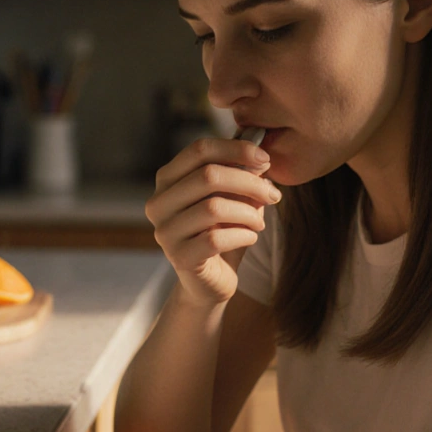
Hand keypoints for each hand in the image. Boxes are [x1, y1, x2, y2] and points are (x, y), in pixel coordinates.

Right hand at [145, 138, 280, 306]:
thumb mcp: (231, 198)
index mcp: (168, 180)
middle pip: (208, 176)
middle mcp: (158, 202)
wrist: (210, 281)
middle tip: (273, 194)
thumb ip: (239, 174)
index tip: (266, 160)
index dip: (236, 150)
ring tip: (260, 221)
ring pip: (214, 208)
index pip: (199, 150)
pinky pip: (216, 239)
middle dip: (249, 182)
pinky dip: (243, 235)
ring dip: (248, 213)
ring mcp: (164, 231)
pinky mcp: (178, 257)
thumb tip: (260, 153)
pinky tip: (250, 237)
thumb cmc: (221, 232)